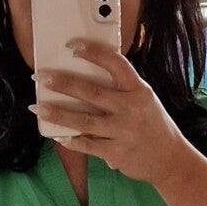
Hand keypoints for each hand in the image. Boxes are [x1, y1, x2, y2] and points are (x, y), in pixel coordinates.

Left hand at [30, 40, 193, 187]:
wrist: (169, 159)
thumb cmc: (151, 125)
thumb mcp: (143, 100)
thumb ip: (121, 90)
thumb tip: (85, 77)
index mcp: (139, 90)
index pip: (116, 64)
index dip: (94, 53)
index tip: (72, 46)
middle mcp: (131, 108)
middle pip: (92, 92)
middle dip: (64, 84)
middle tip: (41, 78)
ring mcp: (123, 131)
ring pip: (83, 121)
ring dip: (57, 113)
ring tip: (37, 107)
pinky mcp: (115, 153)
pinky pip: (86, 144)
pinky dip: (69, 139)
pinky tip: (55, 134)